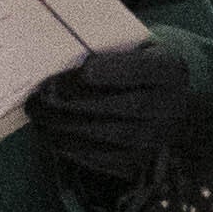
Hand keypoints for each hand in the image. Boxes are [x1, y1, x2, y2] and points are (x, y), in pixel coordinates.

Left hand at [26, 39, 192, 186]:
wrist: (162, 101)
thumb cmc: (133, 68)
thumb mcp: (130, 50)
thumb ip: (105, 52)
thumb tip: (63, 58)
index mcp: (169, 71)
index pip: (145, 70)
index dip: (115, 71)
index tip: (83, 70)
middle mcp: (172, 106)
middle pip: (130, 106)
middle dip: (81, 102)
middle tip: (43, 97)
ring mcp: (160, 137)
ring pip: (117, 136)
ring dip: (72, 128)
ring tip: (40, 117)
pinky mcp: (144, 161)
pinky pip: (111, 160)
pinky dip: (78, 151)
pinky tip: (54, 138)